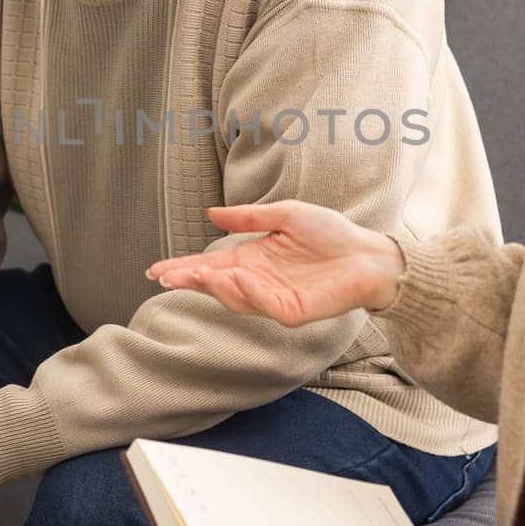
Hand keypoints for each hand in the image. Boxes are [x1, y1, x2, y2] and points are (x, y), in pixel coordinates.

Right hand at [144, 200, 405, 325]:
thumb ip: (250, 216)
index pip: (210, 266)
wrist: (369, 252)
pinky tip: (237, 276)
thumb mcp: (286, 215)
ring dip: (214, 286)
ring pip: (234, 299)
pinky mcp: (292, 312)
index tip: (155, 270)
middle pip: (214, 286)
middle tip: (166, 277)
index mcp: (253, 259)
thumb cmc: (332, 233)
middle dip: (189, 281)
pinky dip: (247, 291)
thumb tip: (211, 214)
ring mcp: (274, 299)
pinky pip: (263, 305)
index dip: (183, 268)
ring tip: (199, 272)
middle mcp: (258, 281)